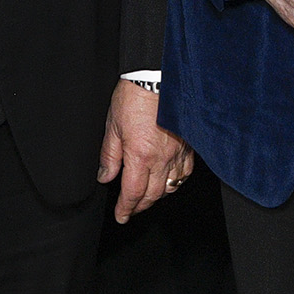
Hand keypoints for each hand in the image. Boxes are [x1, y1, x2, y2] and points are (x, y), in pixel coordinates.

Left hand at [96, 80, 193, 222]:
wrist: (157, 77)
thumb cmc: (134, 97)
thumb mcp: (113, 126)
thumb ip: (110, 155)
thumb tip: (105, 176)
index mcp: (140, 156)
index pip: (133, 193)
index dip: (126, 208)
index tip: (121, 215)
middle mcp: (162, 158)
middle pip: (153, 194)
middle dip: (140, 206)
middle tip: (130, 210)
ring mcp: (178, 152)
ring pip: (171, 186)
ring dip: (157, 196)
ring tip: (147, 197)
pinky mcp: (189, 144)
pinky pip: (185, 171)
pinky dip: (176, 181)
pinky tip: (170, 179)